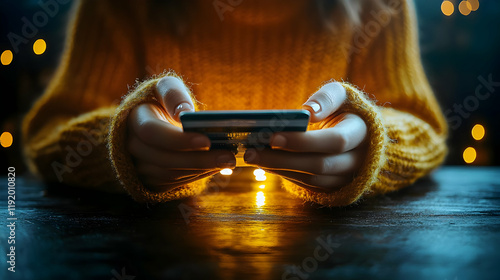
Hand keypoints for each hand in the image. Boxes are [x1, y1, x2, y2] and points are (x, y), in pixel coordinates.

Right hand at [127, 76, 235, 191]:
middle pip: (165, 159)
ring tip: (227, 161)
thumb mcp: (165, 89)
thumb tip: (184, 112)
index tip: (206, 140)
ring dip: (201, 169)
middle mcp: (132, 146)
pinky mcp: (150, 180)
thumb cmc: (161, 102)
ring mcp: (139, 166)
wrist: (149, 123)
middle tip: (228, 157)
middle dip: (199, 160)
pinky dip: (197, 175)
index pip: (152, 132)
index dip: (179, 139)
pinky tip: (216, 167)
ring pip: (171, 173)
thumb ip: (174, 95)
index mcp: (134, 120)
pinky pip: (174, 182)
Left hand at [244, 82, 367, 191]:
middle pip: (319, 164)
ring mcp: (346, 176)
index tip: (273, 136)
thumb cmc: (345, 110)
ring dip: (279, 168)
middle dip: (283, 158)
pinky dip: (284, 174)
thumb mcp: (342, 96)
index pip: (335, 141)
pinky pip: (308, 184)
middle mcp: (358, 159)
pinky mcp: (333, 186)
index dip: (304, 141)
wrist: (359, 135)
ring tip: (253, 156)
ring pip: (312, 178)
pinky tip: (264, 163)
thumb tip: (308, 111)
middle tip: (252, 150)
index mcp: (362, 133)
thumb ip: (327, 98)